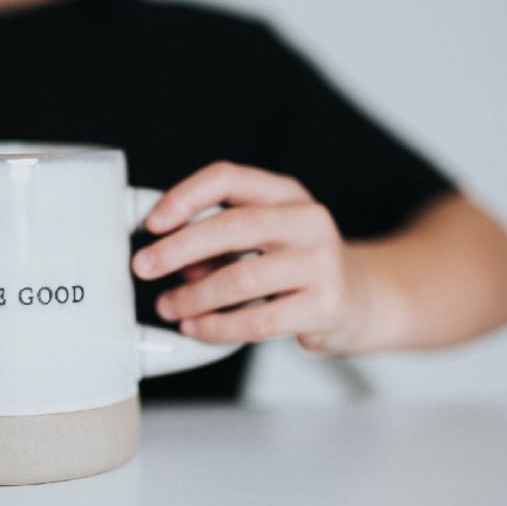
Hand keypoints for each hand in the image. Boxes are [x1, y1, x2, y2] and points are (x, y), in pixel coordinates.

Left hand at [131, 162, 374, 353]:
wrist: (363, 300)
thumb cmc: (298, 264)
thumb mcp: (264, 237)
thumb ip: (218, 241)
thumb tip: (165, 256)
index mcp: (285, 193)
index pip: (227, 178)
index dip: (183, 197)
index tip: (151, 223)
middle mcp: (307, 220)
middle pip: (230, 226)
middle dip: (176, 249)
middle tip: (143, 267)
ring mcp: (321, 262)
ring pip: (240, 277)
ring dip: (193, 295)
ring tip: (167, 306)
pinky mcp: (325, 305)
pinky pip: (257, 320)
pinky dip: (217, 326)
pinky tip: (196, 327)